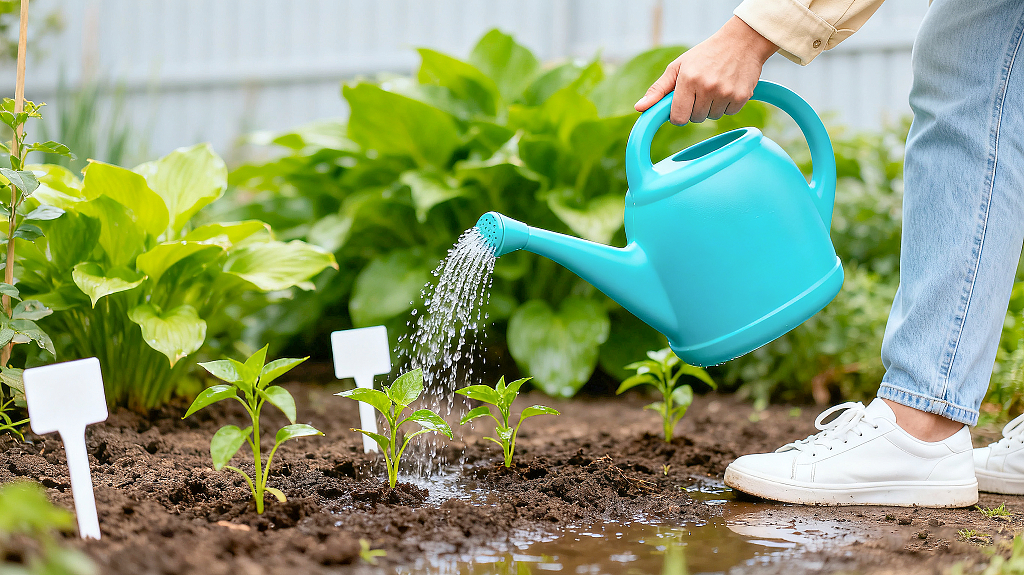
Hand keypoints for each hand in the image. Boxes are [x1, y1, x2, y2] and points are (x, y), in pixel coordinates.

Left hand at [635, 16, 777, 124]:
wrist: (742, 41)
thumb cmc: (705, 54)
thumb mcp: (678, 67)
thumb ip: (658, 89)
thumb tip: (639, 108)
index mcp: (688, 79)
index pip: (678, 117)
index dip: (678, 115)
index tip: (681, 106)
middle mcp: (707, 87)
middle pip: (696, 118)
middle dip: (695, 108)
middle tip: (701, 90)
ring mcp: (726, 92)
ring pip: (713, 117)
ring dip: (712, 107)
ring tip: (715, 87)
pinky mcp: (742, 96)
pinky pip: (729, 113)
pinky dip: (727, 105)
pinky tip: (727, 88)